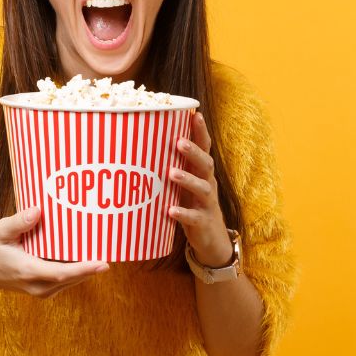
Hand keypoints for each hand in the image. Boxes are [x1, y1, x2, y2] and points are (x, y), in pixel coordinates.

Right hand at [0, 206, 108, 298]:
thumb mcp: (0, 232)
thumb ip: (18, 223)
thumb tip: (38, 211)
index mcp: (28, 271)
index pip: (61, 273)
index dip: (84, 269)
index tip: (103, 263)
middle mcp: (37, 286)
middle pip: (72, 279)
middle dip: (92, 268)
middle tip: (112, 252)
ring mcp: (41, 291)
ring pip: (71, 282)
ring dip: (87, 271)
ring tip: (104, 253)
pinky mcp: (44, 290)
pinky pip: (66, 282)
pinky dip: (78, 272)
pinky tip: (88, 260)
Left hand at [168, 112, 234, 267]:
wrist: (211, 240)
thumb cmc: (192, 205)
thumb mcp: (185, 185)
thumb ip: (173, 168)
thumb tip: (145, 147)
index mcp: (202, 173)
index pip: (205, 148)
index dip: (201, 132)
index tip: (196, 115)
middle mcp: (208, 184)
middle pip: (206, 164)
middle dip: (193, 152)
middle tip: (178, 142)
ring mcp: (207, 204)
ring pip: (202, 189)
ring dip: (187, 180)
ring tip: (171, 173)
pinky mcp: (203, 222)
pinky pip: (194, 217)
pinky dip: (183, 214)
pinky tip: (170, 210)